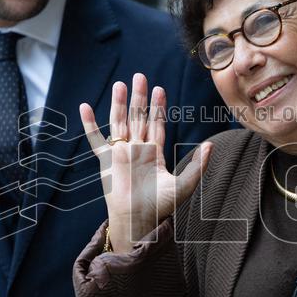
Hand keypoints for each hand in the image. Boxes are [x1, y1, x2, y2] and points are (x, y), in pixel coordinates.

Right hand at [80, 73, 211, 252]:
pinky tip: (85, 107)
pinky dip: (90, 124)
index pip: (156, 124)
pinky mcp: (106, 161)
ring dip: (119, 103)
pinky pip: (96, 139)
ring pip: (119, 122)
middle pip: (138, 118)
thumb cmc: (162, 207)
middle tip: (140, 76)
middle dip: (139, 98)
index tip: (160, 89)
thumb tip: (211, 144)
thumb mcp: (185, 184)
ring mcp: (121, 154)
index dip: (158, 107)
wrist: (139, 220)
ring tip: (120, 84)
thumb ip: (198, 164)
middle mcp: (137, 150)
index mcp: (154, 154)